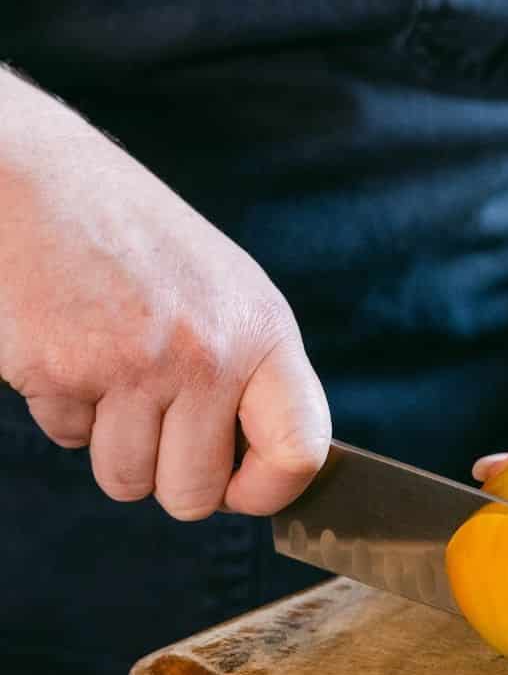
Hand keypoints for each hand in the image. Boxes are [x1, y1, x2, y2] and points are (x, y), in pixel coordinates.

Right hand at [0, 73, 330, 518]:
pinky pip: (69, 440)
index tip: (242, 491)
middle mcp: (211, 352)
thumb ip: (253, 377)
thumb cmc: (140, 246)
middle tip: (155, 421)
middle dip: (170, 477)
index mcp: (263, 332)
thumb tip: (267, 475)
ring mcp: (137, 364)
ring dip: (113, 444)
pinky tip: (70, 347)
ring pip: (128, 482)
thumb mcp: (226, 296)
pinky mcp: (64, 370)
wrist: (38, 179)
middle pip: (197, 495)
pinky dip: (65, 409)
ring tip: (112, 372)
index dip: (270, 492)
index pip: (300, 451)